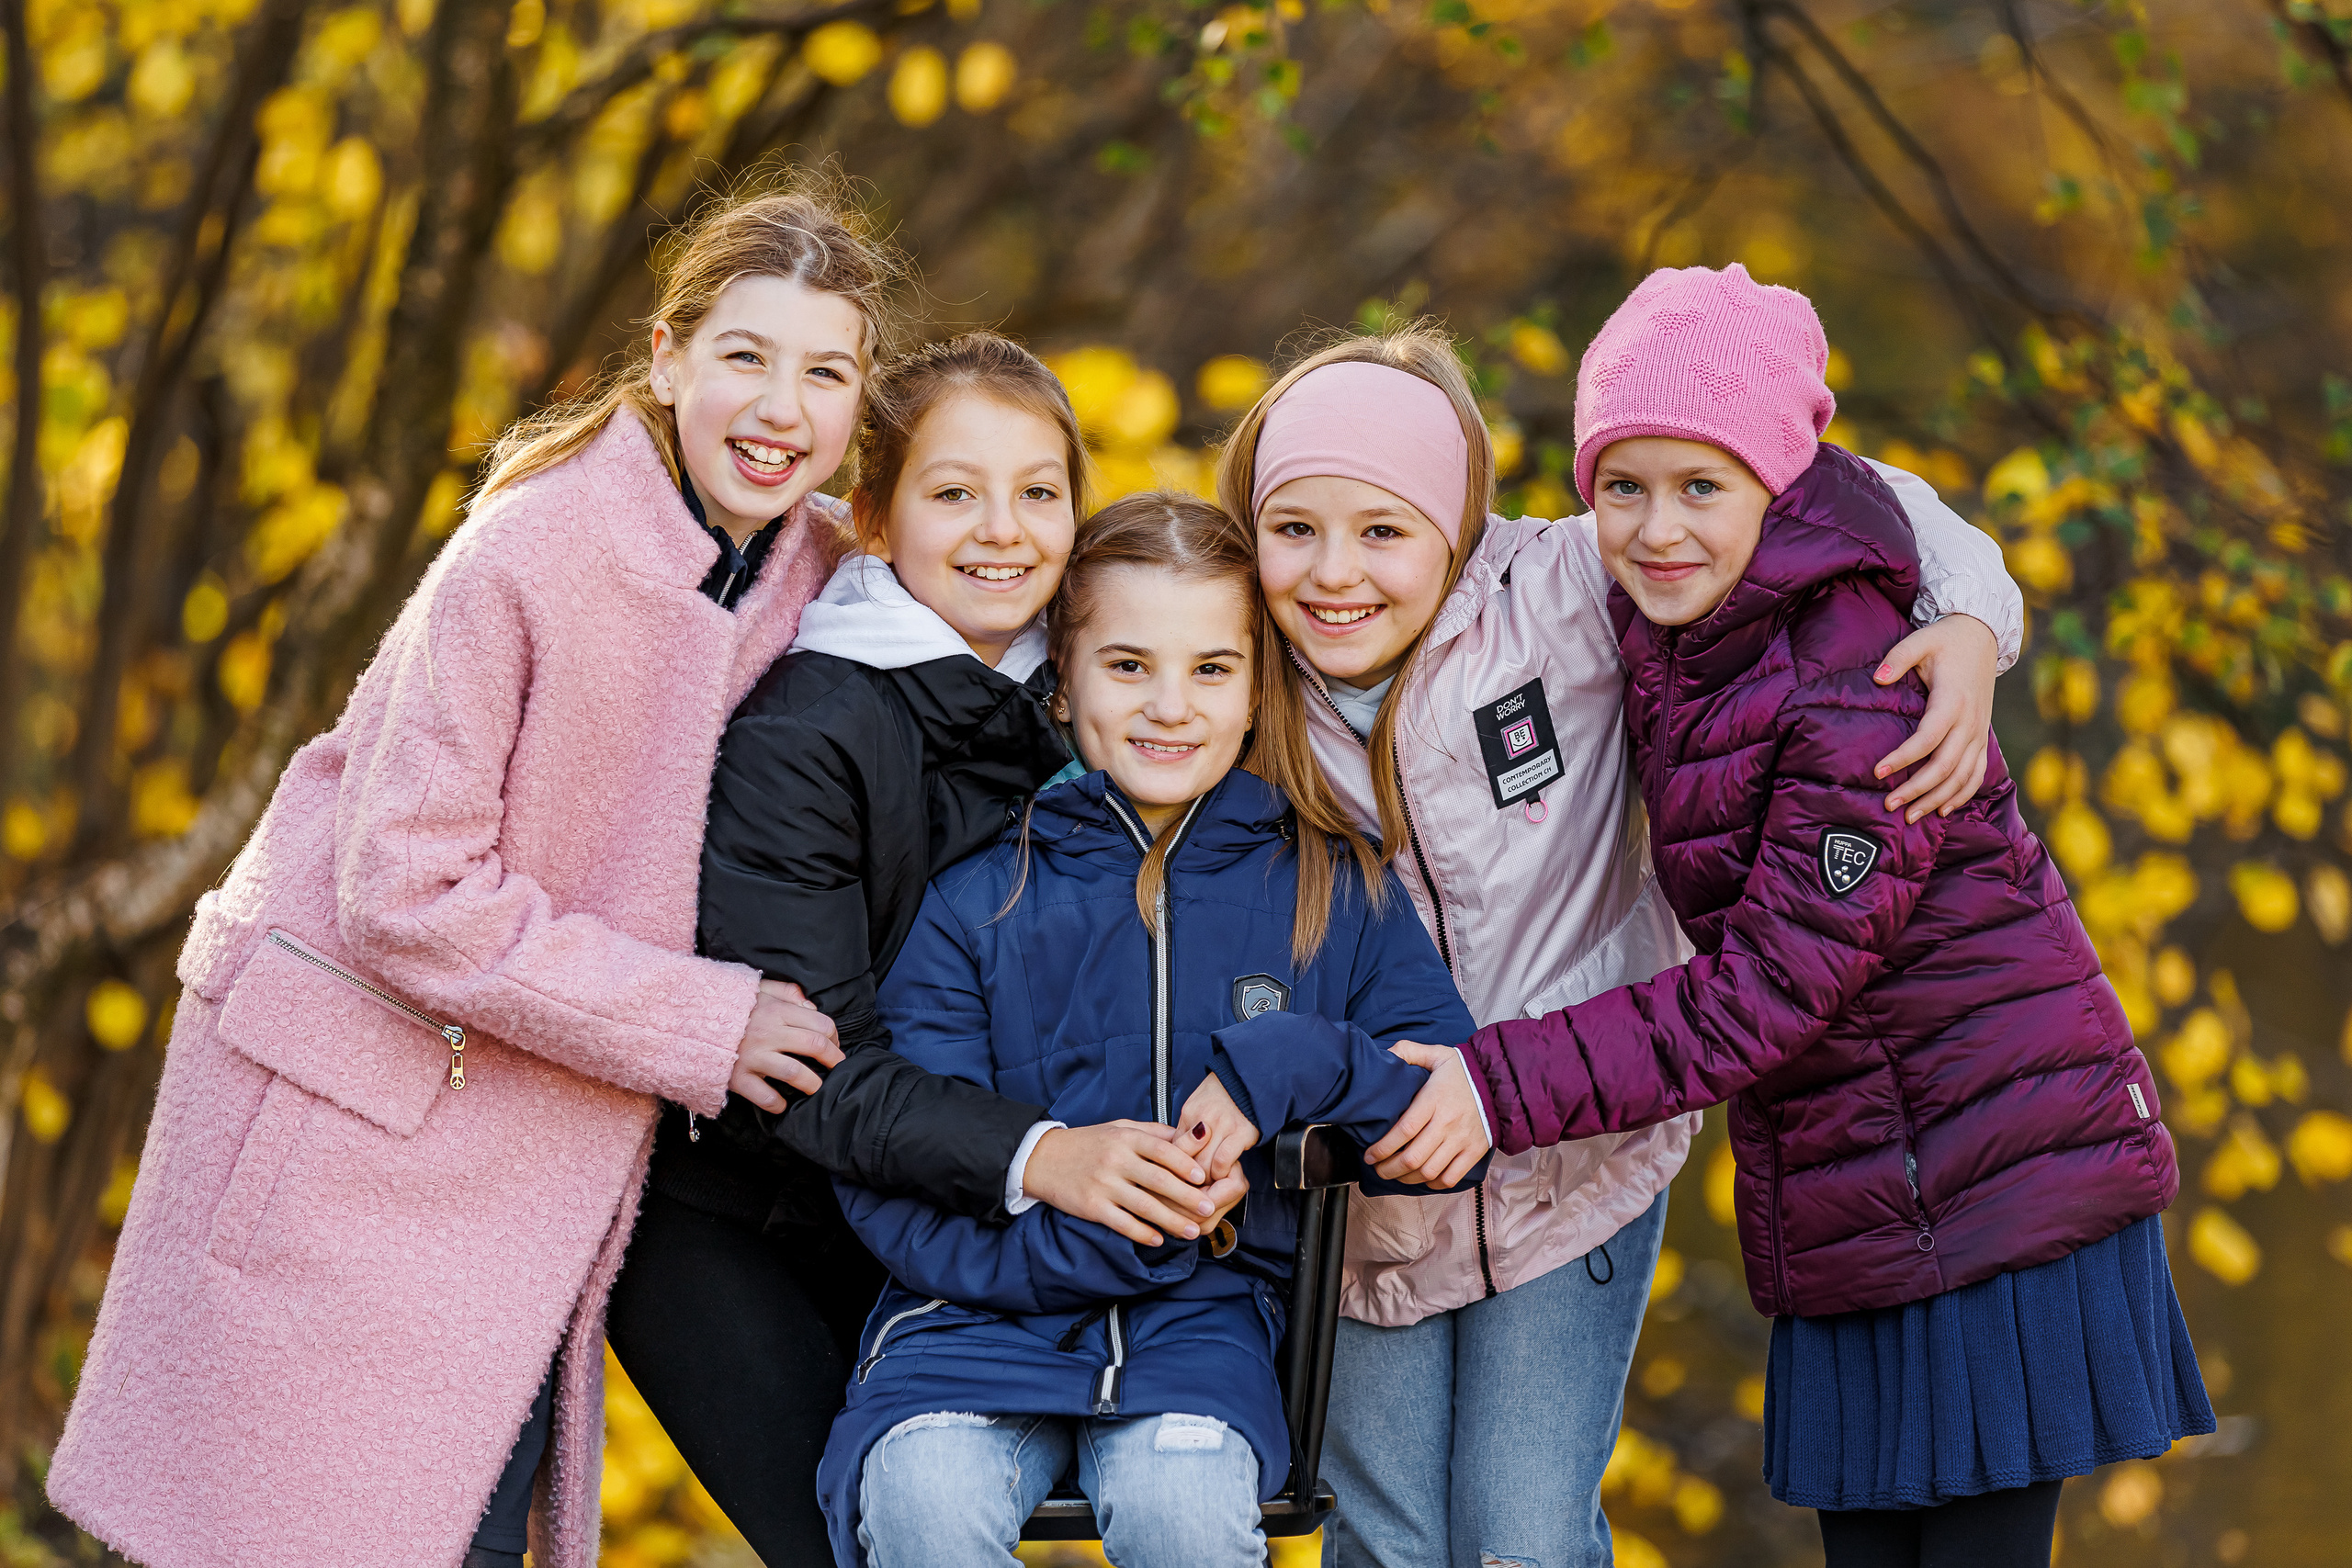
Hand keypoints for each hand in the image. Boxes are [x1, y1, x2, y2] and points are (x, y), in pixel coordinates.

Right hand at [730, 980, 843, 1110]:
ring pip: (794, 1072)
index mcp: (777, 1011)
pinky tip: (782, 1103)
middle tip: (837, 1066)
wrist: (689, 1019)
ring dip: (811, 1083)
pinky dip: (776, 1103)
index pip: (820, 1024)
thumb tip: (810, 1005)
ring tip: (816, 1087)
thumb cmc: (729, 1005)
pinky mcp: (737, 1077)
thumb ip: (786, 991)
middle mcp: (769, 1033)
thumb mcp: (758, 988)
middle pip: (814, 1046)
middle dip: (833, 1058)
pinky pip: (764, 1095)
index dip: (834, 1036)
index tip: (835, 1043)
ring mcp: (753, 1057)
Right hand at [1023, 1121, 1223, 1246]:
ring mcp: (1103, 1184)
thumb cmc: (1088, 1143)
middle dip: (1187, 1197)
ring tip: (1193, 1231)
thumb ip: (1153, 1133)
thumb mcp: (1119, 1128)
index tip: (1204, 1178)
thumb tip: (1191, 1135)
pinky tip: (1158, 1240)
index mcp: (1125, 1137)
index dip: (1185, 1164)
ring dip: (1172, 1221)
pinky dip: (1142, 1233)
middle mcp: (1116, 1160)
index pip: (1162, 1150)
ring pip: (1145, 1206)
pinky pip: (1122, 1223)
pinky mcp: (1091, 1207)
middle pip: (1159, 1181)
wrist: (1043, 1159)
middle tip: (1209, 1209)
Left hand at [1173, 1071, 1259, 1183]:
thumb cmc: (1220, 1095)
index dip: (1176, 1167)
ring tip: (1209, 1181)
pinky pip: (1223, 1161)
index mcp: (1189, 1113)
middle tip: (1194, 1185)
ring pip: (1204, 1165)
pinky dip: (1221, 1172)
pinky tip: (1224, 1172)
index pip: (1174, 1149)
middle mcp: (1203, 1119)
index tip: (1181, 1178)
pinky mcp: (1242, 1133)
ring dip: (1206, 1178)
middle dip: (1190, 1177)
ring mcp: (1223, 1126)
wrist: (1247, 1080)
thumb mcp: (1195, 1107)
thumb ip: (1186, 1130)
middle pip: (1188, 1160)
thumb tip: (1175, 1155)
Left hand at [1365, 1043, 1491, 1187]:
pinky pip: (1451, 1178)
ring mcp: (1462, 1140)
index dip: (1383, 1147)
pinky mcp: (1474, 1152)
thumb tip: (1385, 1054)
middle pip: (1413, 1157)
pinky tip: (1423, 1178)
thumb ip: (1408, 1051)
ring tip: (1395, 1175)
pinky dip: (1433, 1184)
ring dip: (1407, 1179)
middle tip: (1378, 1168)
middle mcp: (1447, 1122)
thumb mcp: (1436, 1054)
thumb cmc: (1463, 1072)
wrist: (1500, 1083)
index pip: (1404, 1130)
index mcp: (1434, 1099)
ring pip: (1429, 1171)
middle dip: (1389, 1168)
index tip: (1370, 1154)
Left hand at [1873, 613, 1996, 822]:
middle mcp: (1970, 721)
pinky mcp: (1982, 736)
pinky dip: (1963, 794)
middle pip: (1945, 766)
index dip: (1904, 758)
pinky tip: (1944, 809)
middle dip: (1917, 789)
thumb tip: (1877, 678)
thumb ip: (1897, 658)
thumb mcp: (1921, 640)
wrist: (1982, 636)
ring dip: (1938, 799)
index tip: (1878, 772)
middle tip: (1889, 805)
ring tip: (1911, 816)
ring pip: (1963, 776)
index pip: (1928, 738)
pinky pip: (1977, 773)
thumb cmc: (1946, 640)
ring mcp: (1979, 731)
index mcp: (1953, 700)